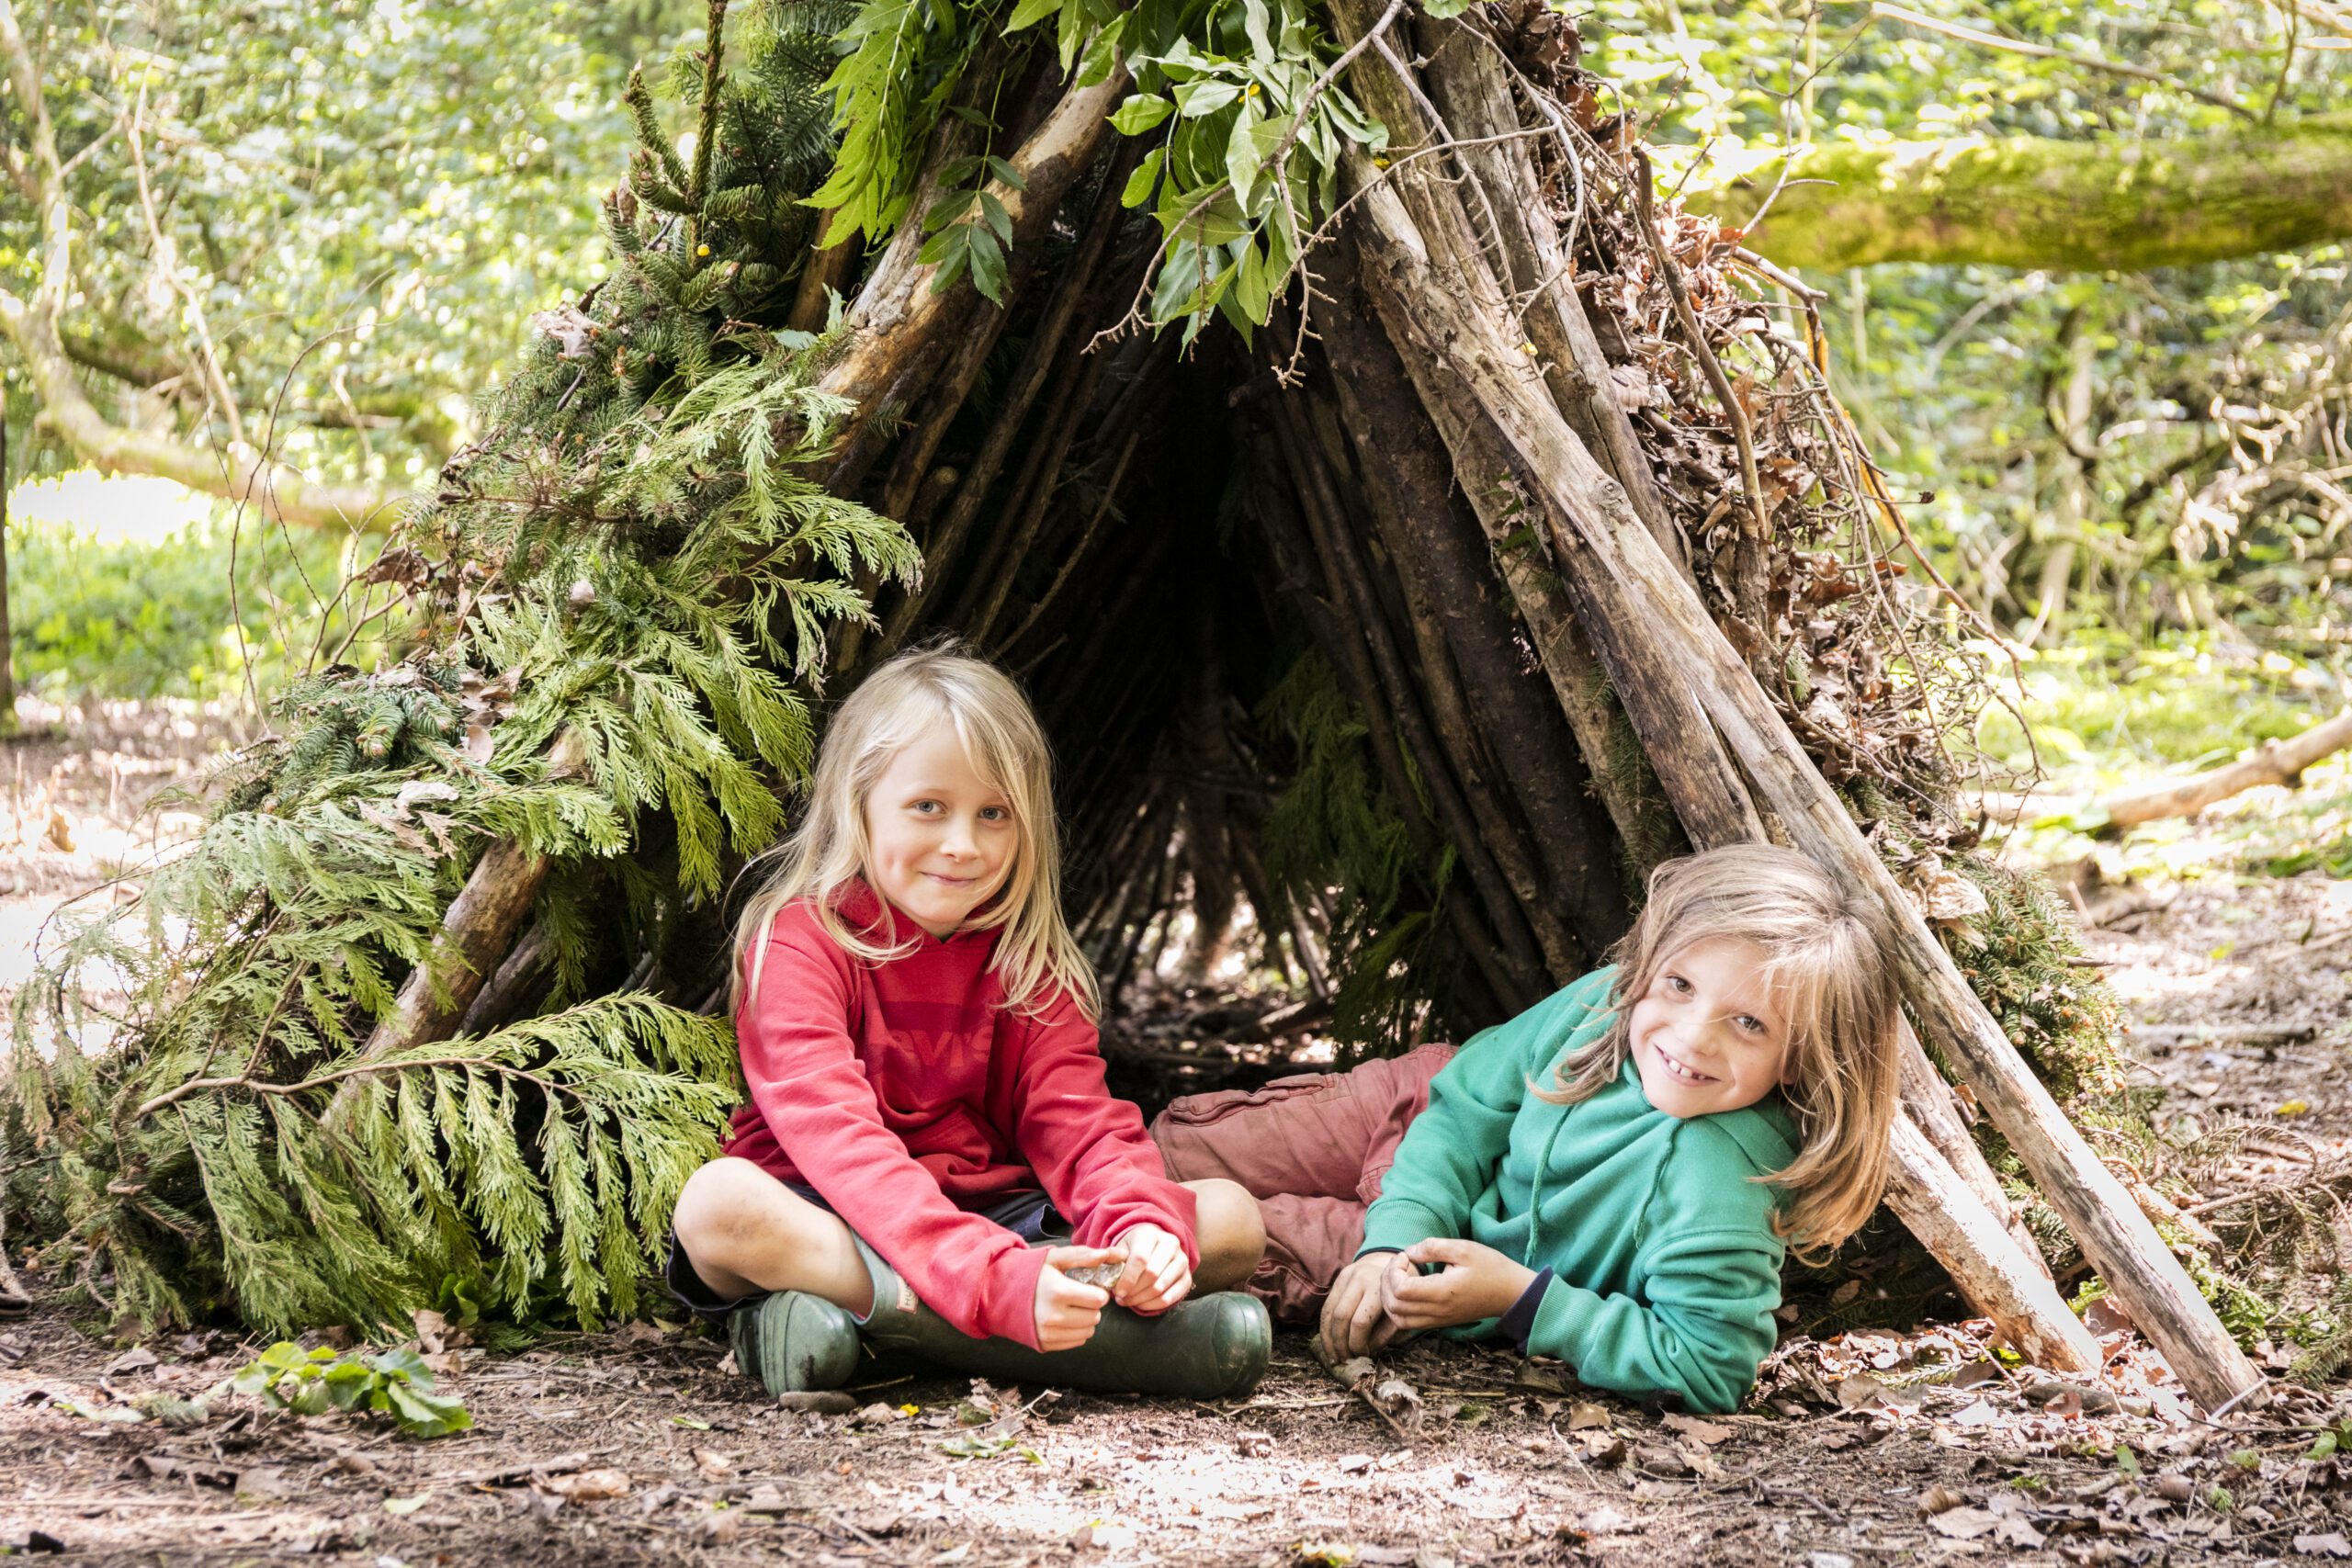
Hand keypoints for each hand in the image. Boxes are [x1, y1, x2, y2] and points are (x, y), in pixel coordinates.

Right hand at [1035, 1245, 1118, 1349]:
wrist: (1002, 1293)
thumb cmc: (1032, 1273)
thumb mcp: (1054, 1258)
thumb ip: (1082, 1255)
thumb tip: (1105, 1255)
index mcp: (1057, 1291)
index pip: (1099, 1299)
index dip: (1098, 1292)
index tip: (1089, 1287)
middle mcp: (1053, 1316)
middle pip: (1095, 1317)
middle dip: (1091, 1306)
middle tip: (1079, 1297)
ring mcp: (1048, 1333)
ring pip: (1088, 1332)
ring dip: (1085, 1320)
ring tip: (1070, 1308)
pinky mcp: (1046, 1345)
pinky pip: (1077, 1342)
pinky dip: (1075, 1331)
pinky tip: (1064, 1319)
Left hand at [1110, 1224, 1191, 1313]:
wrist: (1154, 1246)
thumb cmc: (1133, 1248)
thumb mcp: (1121, 1247)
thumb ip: (1113, 1258)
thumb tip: (1108, 1273)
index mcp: (1151, 1234)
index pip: (1140, 1259)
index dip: (1128, 1279)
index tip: (1118, 1292)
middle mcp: (1171, 1244)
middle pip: (1152, 1274)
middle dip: (1134, 1291)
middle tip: (1122, 1298)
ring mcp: (1182, 1260)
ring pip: (1161, 1287)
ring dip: (1142, 1299)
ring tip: (1130, 1301)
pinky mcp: (1187, 1277)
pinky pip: (1172, 1297)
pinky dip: (1154, 1305)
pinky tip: (1142, 1304)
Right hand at [1320, 1252, 1409, 1361]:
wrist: (1394, 1262)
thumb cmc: (1400, 1294)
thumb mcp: (1400, 1312)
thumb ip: (1385, 1332)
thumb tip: (1367, 1352)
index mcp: (1379, 1289)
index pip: (1360, 1322)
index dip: (1358, 1344)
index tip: (1362, 1356)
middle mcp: (1360, 1279)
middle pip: (1340, 1317)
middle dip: (1340, 1343)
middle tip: (1344, 1360)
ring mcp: (1346, 1276)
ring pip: (1328, 1312)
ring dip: (1328, 1338)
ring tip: (1334, 1357)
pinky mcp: (1338, 1278)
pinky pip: (1326, 1307)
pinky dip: (1325, 1327)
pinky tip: (1329, 1343)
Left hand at [1380, 1237, 1537, 1331]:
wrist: (1511, 1293)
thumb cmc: (1490, 1267)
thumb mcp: (1464, 1248)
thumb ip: (1433, 1247)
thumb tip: (1409, 1251)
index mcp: (1442, 1292)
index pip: (1400, 1289)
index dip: (1394, 1270)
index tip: (1405, 1255)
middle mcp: (1437, 1312)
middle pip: (1393, 1306)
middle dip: (1386, 1283)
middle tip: (1398, 1264)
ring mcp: (1438, 1320)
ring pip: (1398, 1319)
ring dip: (1389, 1298)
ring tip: (1399, 1277)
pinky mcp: (1440, 1323)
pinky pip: (1408, 1323)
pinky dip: (1398, 1308)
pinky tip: (1407, 1290)